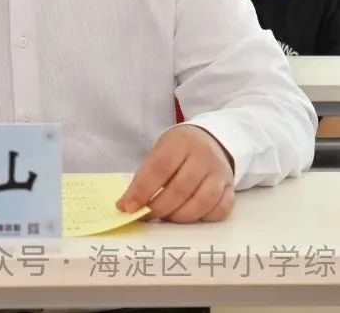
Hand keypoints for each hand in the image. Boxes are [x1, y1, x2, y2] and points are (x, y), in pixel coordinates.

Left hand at [116, 125, 234, 222]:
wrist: (212, 139)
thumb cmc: (179, 148)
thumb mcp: (160, 150)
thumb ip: (146, 174)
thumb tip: (128, 204)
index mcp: (181, 142)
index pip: (159, 169)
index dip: (142, 191)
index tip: (127, 207)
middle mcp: (203, 156)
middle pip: (180, 189)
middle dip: (159, 208)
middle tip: (145, 216)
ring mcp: (220, 173)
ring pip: (201, 203)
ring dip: (179, 216)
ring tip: (166, 217)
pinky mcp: (230, 188)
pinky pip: (219, 210)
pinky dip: (202, 218)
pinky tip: (189, 216)